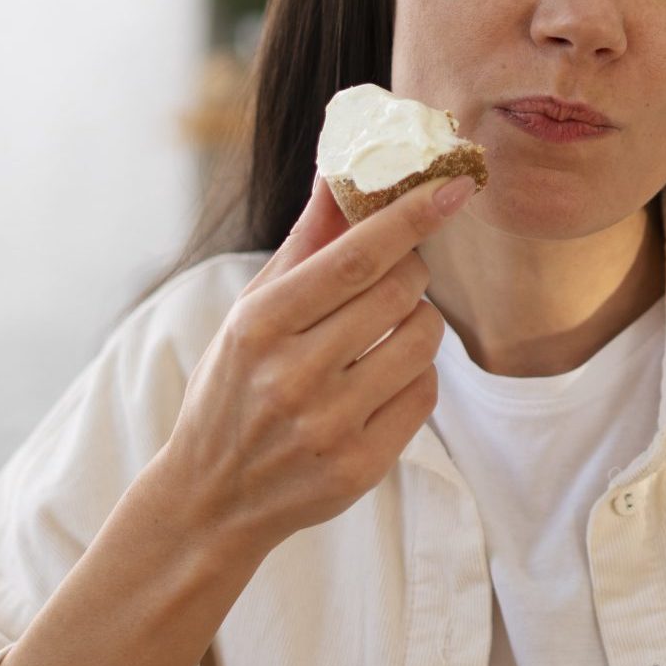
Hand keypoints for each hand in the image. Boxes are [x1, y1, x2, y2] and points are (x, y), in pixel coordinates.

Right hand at [142, 172, 474, 553]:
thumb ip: (304, 243)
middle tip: (394, 279)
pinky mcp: (360, 465)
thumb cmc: (234, 387)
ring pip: (421, 341)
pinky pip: (425, 394)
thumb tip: (340, 169)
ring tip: (383, 335)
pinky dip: (416, 376)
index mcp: (260, 325)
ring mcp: (329, 424)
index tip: (453, 186)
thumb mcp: (252, 311)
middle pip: (398, 294)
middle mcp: (293, 375)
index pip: (355, 257)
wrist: (212, 496)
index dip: (410, 217)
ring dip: (417, 325)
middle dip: (411, 274)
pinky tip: (382, 382)